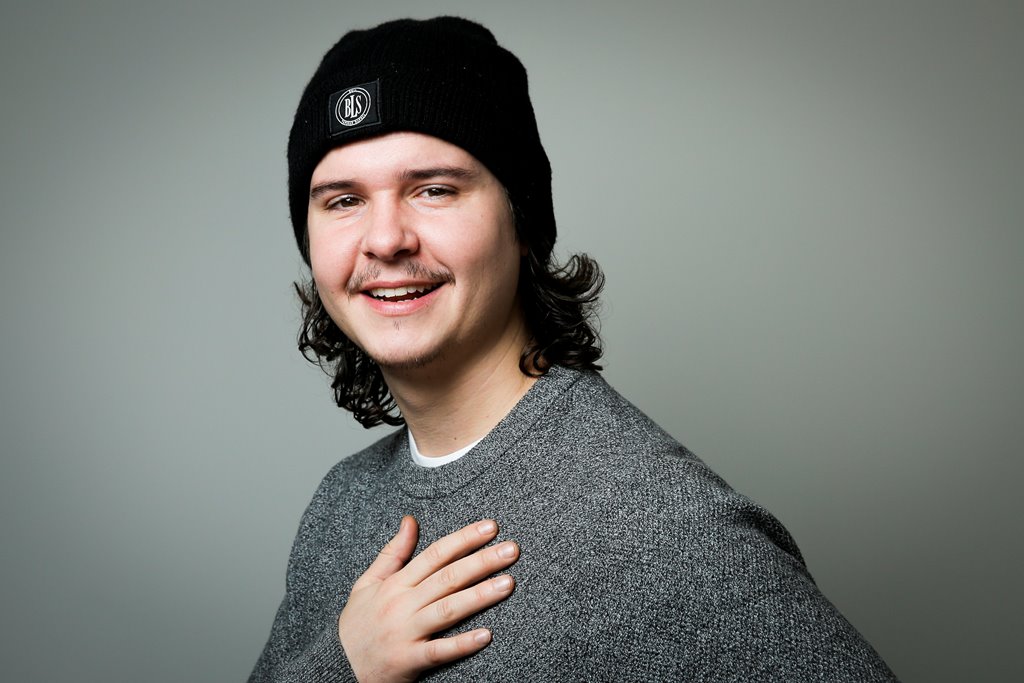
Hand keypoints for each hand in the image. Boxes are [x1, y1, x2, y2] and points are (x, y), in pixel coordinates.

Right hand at [337, 516, 518, 681]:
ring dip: (480, 596)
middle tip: (512, 549)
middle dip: (482, 561)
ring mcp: (406, 632)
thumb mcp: (367, 583)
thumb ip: (392, 552)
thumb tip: (410, 520)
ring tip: (508, 583)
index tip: (490, 527)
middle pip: (448, 577)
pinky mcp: (408, 660)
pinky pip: (439, 651)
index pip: (435, 554)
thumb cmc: (356, 625)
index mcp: (396, 584)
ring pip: (448, 610)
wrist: (334, 667)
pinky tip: (486, 635)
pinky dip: (462, 644)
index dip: (464, 539)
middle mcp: (402, 604)